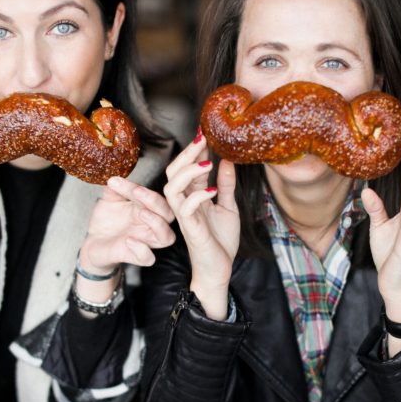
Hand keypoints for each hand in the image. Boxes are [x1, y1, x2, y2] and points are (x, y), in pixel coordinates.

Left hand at [80, 177, 174, 271]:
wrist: (94, 243)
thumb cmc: (107, 221)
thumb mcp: (108, 199)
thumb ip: (114, 187)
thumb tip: (115, 174)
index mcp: (147, 209)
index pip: (155, 197)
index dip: (142, 189)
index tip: (117, 182)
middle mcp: (150, 225)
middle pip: (169, 215)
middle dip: (155, 202)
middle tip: (137, 193)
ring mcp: (145, 242)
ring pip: (167, 237)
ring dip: (157, 223)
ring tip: (141, 214)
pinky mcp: (135, 257)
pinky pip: (148, 258)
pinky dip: (142, 250)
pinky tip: (128, 240)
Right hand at [163, 131, 239, 318]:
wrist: (219, 270)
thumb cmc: (220, 241)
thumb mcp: (228, 207)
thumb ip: (225, 185)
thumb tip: (227, 160)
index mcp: (193, 196)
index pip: (188, 168)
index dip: (196, 150)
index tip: (206, 132)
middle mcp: (185, 203)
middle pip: (174, 172)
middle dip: (187, 153)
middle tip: (202, 138)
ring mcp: (185, 216)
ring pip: (172, 187)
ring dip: (189, 172)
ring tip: (207, 163)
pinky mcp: (190, 229)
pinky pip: (186, 209)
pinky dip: (197, 196)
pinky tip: (211, 190)